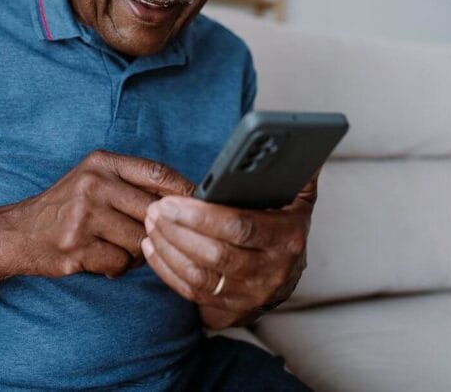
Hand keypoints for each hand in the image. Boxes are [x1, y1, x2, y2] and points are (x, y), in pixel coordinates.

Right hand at [8, 150, 193, 278]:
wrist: (17, 233)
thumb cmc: (66, 207)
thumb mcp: (95, 180)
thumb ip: (133, 183)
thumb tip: (188, 197)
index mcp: (102, 163)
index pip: (158, 173)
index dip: (184, 191)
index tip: (198, 206)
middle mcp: (94, 184)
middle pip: (154, 212)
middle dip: (157, 230)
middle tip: (148, 237)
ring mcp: (84, 216)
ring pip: (141, 241)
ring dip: (137, 252)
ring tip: (118, 247)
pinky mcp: (77, 247)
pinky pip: (121, 263)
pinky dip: (117, 267)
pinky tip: (100, 259)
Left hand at [141, 175, 317, 328]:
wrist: (286, 276)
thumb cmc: (284, 226)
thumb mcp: (298, 199)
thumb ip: (296, 172)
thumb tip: (299, 141)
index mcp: (287, 237)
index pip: (240, 227)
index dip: (202, 216)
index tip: (172, 200)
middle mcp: (271, 271)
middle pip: (215, 254)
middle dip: (179, 231)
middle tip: (154, 210)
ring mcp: (250, 295)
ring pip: (200, 275)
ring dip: (169, 250)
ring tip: (151, 224)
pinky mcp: (231, 310)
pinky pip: (191, 292)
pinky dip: (167, 270)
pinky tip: (153, 247)